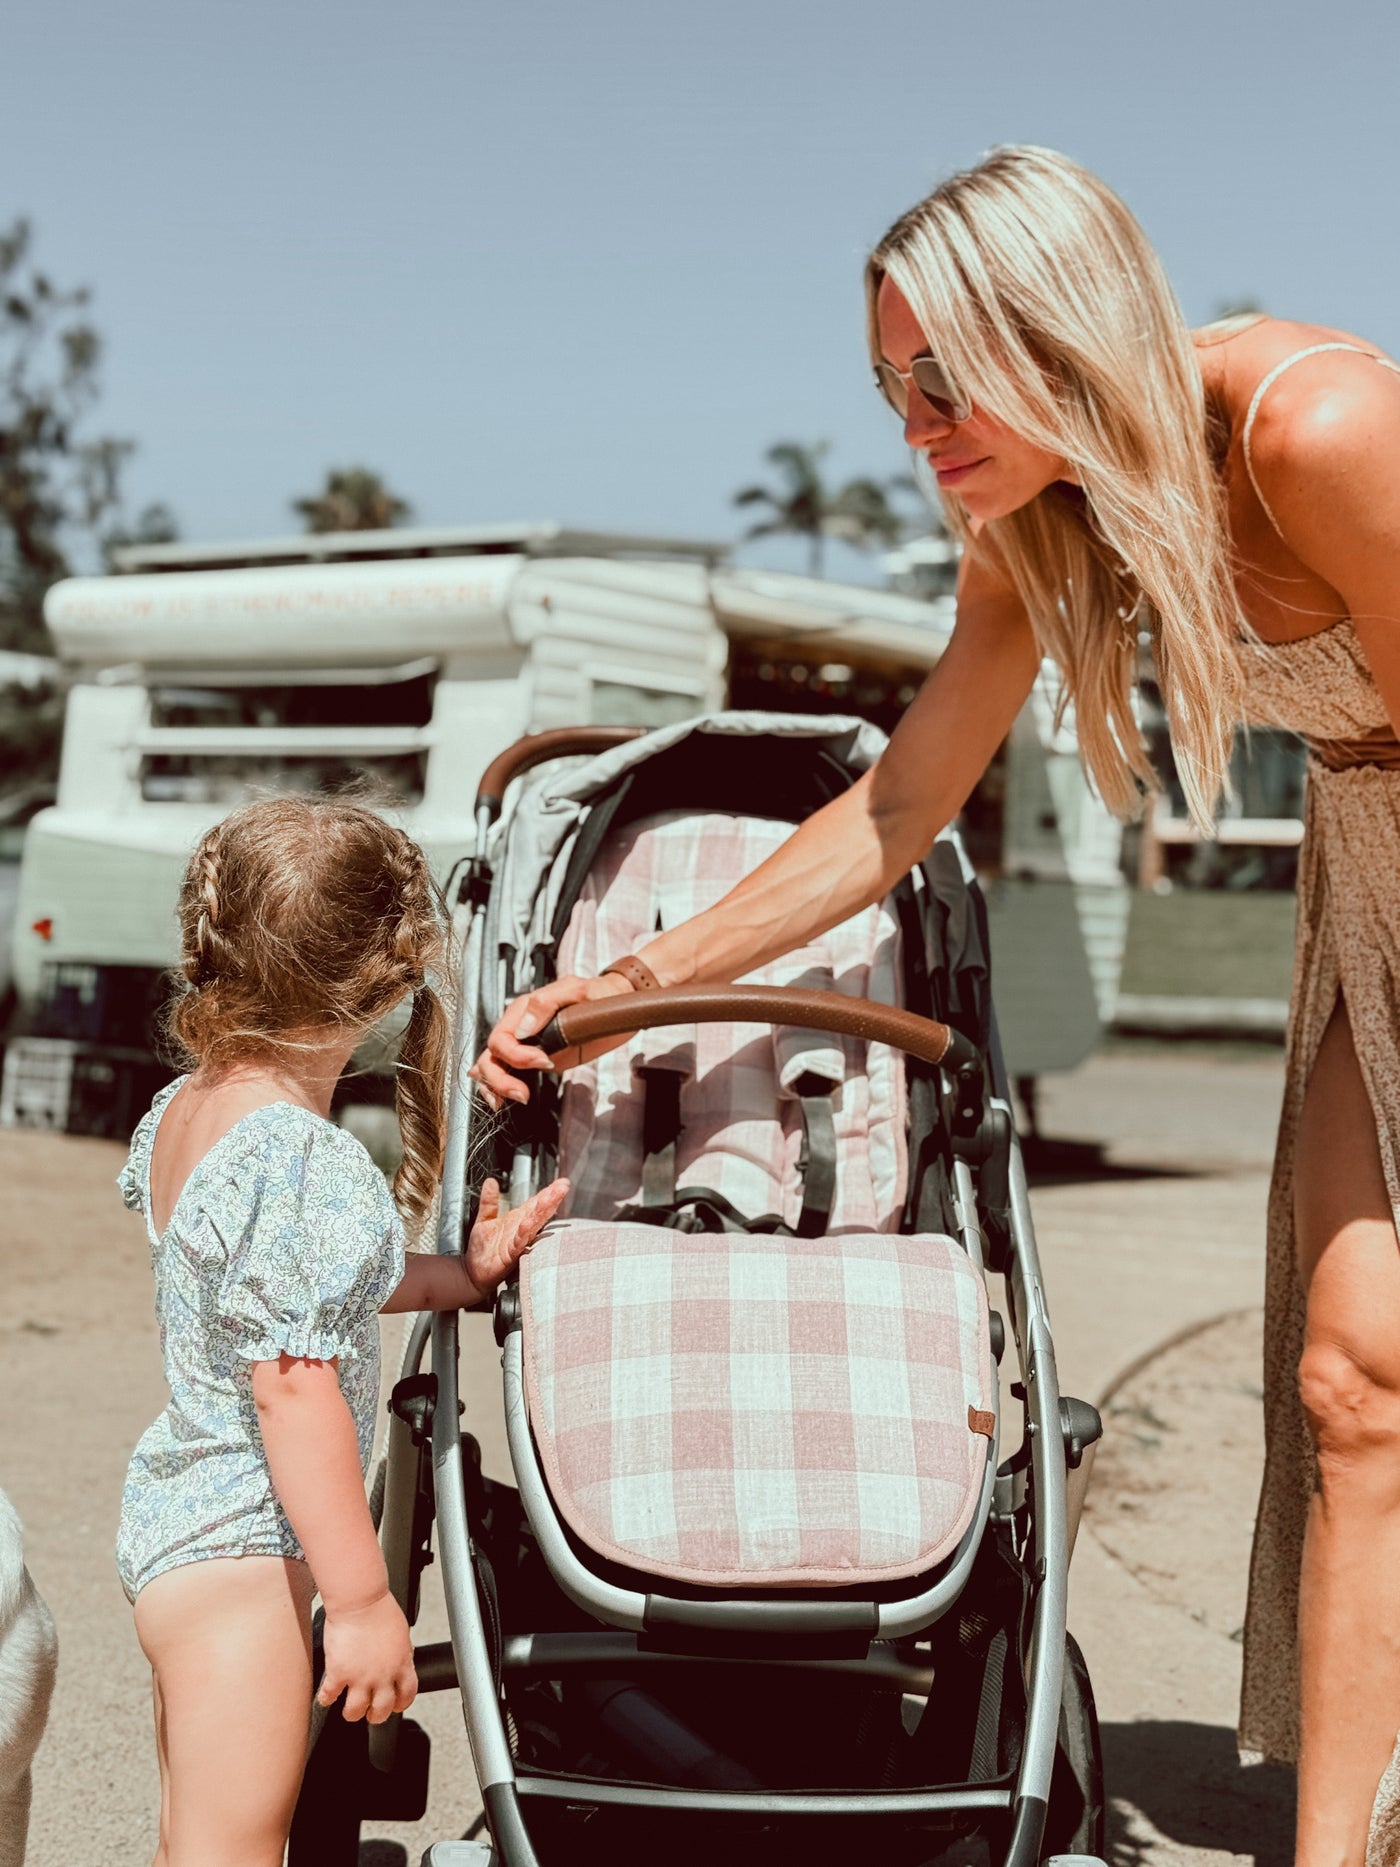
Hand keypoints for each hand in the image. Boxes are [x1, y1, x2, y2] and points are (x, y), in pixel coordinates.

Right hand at [318, 1590, 416, 1724]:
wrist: (360, 1600)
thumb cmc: (380, 1609)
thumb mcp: (401, 1633)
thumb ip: (400, 1652)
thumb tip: (399, 1659)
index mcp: (401, 1664)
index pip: (407, 1695)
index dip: (400, 1703)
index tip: (395, 1705)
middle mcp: (382, 1675)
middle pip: (382, 1709)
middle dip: (376, 1715)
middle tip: (370, 1713)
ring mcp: (359, 1677)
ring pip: (355, 1711)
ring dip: (352, 1713)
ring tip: (349, 1710)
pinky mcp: (338, 1674)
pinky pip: (329, 1695)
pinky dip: (326, 1698)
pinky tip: (325, 1696)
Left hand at [465, 1176, 569, 1296]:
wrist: (474, 1274)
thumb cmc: (483, 1251)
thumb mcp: (484, 1219)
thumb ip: (489, 1201)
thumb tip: (491, 1182)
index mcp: (517, 1221)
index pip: (535, 1203)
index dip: (548, 1192)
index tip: (562, 1182)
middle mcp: (521, 1231)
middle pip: (539, 1212)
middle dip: (551, 1198)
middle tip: (563, 1186)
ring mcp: (517, 1243)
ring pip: (533, 1225)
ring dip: (542, 1212)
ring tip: (551, 1198)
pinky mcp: (510, 1255)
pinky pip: (518, 1242)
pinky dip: (524, 1232)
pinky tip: (528, 1223)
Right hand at [469, 971, 638, 1106]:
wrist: (618, 1002)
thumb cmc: (600, 993)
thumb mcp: (577, 990)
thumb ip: (546, 1003)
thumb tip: (522, 1028)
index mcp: (524, 1009)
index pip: (502, 1038)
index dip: (516, 1055)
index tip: (544, 1061)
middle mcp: (521, 1027)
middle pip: (492, 1055)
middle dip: (500, 1078)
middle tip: (522, 1094)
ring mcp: (527, 1045)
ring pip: (494, 1065)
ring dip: (495, 1085)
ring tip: (508, 1101)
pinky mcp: (538, 1059)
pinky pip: (511, 1072)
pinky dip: (501, 1087)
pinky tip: (503, 1099)